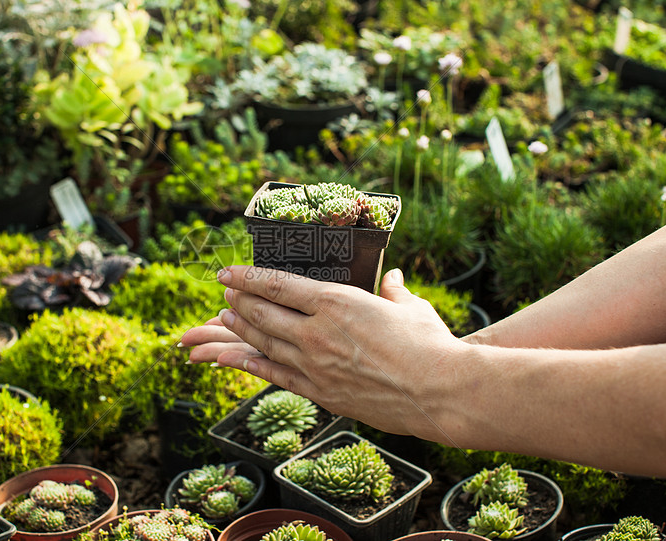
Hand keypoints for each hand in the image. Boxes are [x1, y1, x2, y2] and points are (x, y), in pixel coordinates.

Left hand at [182, 265, 466, 437]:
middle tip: (226, 292)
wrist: (439, 393)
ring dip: (241, 328)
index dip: (247, 277)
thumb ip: (394, 291)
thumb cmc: (430, 345)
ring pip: (264, 342)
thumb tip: (392, 278)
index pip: (278, 284)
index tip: (227, 272)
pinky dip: (250, 364)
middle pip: (263, 313)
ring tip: (226, 316)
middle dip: (240, 300)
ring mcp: (315, 365)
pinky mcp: (320, 393)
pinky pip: (275, 375)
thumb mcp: (411, 307)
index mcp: (337, 302)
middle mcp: (317, 332)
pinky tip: (235, 358)